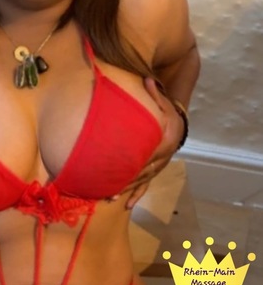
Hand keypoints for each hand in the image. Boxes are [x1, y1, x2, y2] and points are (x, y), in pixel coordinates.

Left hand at [119, 77, 184, 209]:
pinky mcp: (156, 170)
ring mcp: (159, 165)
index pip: (146, 152)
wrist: (179, 124)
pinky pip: (147, 184)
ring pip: (143, 180)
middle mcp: (162, 156)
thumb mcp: (164, 102)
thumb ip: (155, 94)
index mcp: (164, 140)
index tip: (115, 168)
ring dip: (128, 190)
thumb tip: (147, 79)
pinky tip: (128, 205)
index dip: (131, 161)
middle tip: (106, 188)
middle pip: (142, 170)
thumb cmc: (167, 112)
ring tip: (111, 198)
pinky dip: (137, 194)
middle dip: (125, 180)